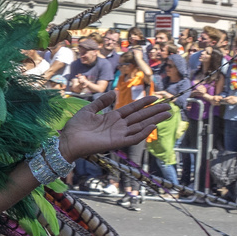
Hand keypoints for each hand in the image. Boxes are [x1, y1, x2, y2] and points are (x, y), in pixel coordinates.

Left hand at [58, 95, 172, 159]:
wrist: (68, 140)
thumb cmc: (76, 127)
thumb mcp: (89, 110)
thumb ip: (101, 102)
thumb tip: (114, 93)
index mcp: (113, 117)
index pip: (133, 109)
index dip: (144, 103)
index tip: (156, 97)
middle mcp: (118, 126)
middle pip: (140, 117)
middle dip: (154, 112)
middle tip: (169, 107)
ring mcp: (119, 134)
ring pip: (140, 126)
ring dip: (153, 120)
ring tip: (166, 114)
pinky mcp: (116, 143)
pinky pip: (132, 138)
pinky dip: (142, 133)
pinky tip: (152, 126)